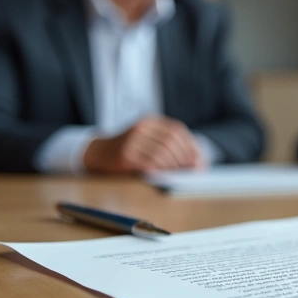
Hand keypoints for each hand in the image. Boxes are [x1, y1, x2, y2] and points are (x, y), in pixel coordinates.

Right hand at [83, 116, 203, 173]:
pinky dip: (161, 170)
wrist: (99, 152)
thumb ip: (169, 146)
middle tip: (190, 170)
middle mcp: (141, 127)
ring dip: (174, 166)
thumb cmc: (130, 149)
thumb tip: (197, 162)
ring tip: (178, 174)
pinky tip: (164, 175)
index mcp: (150, 121)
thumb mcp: (148, 139)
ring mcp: (132, 140)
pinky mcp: (125, 155)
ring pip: (162, 153)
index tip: (198, 160)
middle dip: (184, 158)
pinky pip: (149, 163)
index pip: (177, 130)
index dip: (191, 146)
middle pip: (171, 141)